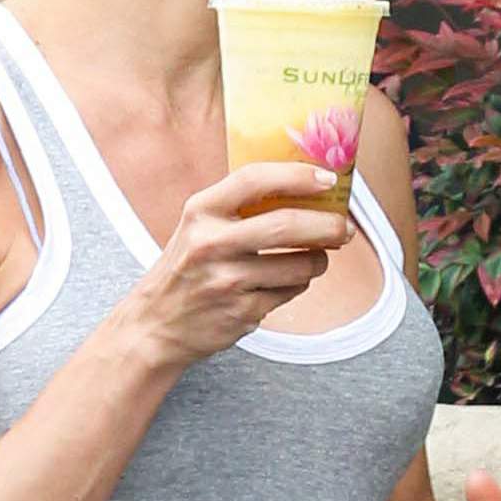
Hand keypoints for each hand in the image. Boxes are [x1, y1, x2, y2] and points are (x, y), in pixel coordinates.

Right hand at [126, 165, 356, 375]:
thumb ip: (240, 205)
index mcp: (201, 211)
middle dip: (328, 226)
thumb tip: (307, 188)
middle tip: (344, 228)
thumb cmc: (187, 268)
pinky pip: (290, 293)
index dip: (297, 176)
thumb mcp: (199, 226)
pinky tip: (282, 283)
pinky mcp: (242, 313)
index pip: (254, 180)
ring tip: (313, 258)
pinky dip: (296, 286)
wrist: (156, 324)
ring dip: (317, 261)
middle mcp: (211, 244)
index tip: (328, 179)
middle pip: (287, 225)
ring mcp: (227, 281)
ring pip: (299, 265)